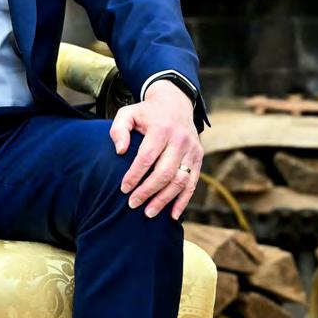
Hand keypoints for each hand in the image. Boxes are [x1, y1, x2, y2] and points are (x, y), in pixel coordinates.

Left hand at [110, 81, 202, 219]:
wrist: (176, 102)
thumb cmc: (148, 112)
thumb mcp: (129, 113)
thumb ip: (119, 129)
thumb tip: (120, 151)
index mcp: (162, 129)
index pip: (147, 157)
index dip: (135, 175)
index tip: (124, 189)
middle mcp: (180, 140)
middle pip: (164, 172)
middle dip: (148, 191)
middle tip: (132, 204)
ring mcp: (192, 149)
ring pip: (180, 180)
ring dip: (164, 199)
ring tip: (148, 213)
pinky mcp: (198, 157)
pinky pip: (192, 182)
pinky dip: (183, 200)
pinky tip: (172, 214)